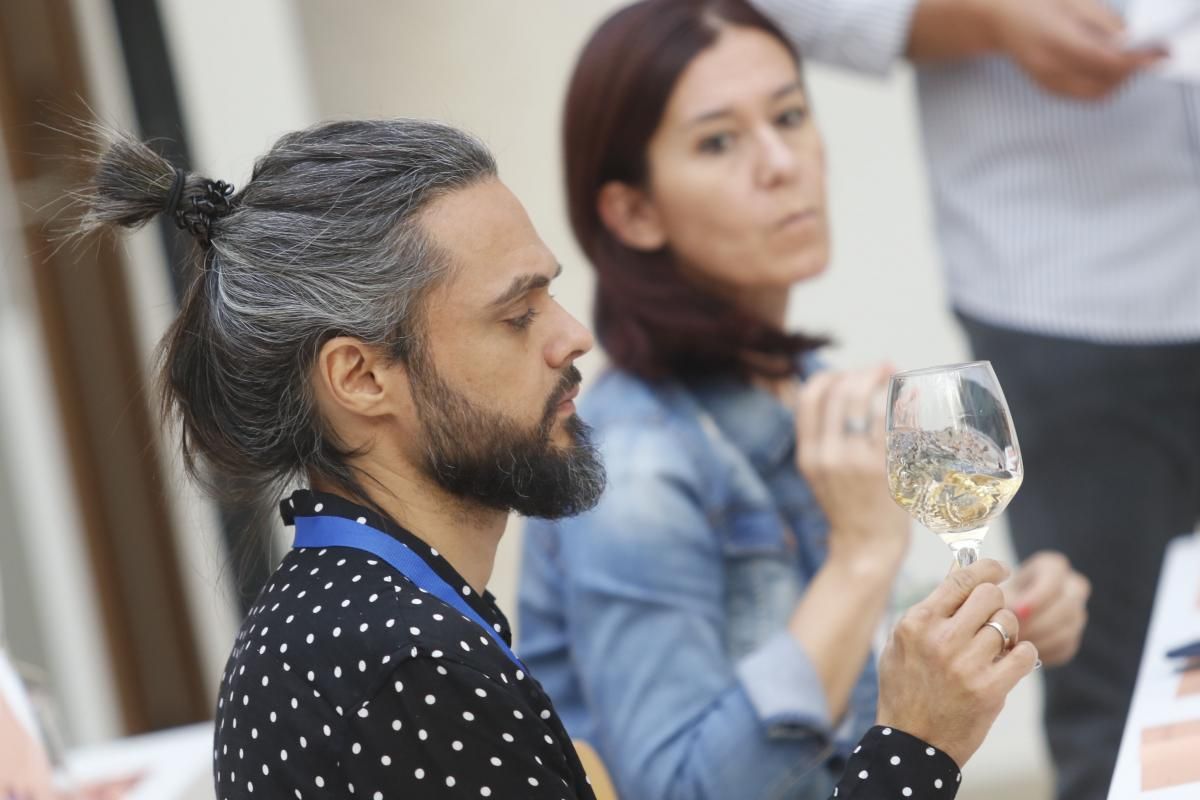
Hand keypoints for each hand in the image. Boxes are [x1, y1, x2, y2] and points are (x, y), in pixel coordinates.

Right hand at [795, 364, 910, 565]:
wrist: (866, 548)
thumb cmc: (850, 509)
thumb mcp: (821, 476)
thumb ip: (824, 441)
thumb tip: (843, 398)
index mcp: (809, 454)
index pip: (809, 397)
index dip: (830, 376)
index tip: (847, 373)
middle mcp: (828, 455)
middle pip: (839, 393)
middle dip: (863, 373)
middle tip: (882, 369)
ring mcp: (857, 461)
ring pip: (865, 402)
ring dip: (883, 381)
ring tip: (896, 377)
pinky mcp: (886, 468)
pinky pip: (893, 423)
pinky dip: (903, 405)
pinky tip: (911, 399)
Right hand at [876, 559, 1038, 767]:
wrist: (912, 743)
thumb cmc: (905, 688)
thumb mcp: (900, 642)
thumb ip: (929, 608)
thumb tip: (960, 569)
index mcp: (917, 622)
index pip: (962, 579)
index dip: (988, 568)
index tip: (1000, 569)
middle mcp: (941, 639)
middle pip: (990, 595)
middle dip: (996, 604)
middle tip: (991, 619)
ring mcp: (966, 664)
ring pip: (1009, 623)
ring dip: (1008, 633)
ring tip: (995, 648)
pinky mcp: (989, 689)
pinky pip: (1025, 654)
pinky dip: (1023, 655)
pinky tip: (1010, 662)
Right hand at [987, 0, 1165, 98]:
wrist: (1002, 18)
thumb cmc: (1038, 3)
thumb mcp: (1075, 2)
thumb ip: (1105, 24)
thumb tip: (1133, 42)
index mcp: (1055, 39)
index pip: (1103, 60)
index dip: (1133, 61)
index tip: (1155, 55)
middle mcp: (1048, 67)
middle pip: (1101, 85)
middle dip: (1126, 74)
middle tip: (1140, 56)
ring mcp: (1046, 81)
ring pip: (1093, 95)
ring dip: (1115, 82)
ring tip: (1122, 61)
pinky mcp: (1047, 88)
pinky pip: (1082, 94)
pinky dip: (1100, 84)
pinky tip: (1103, 68)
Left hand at [1004, 550, 1089, 666]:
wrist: (1004, 611)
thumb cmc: (995, 593)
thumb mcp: (994, 585)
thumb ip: (999, 594)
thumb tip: (1000, 611)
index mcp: (1053, 567)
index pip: (1055, 579)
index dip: (1037, 597)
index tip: (1016, 610)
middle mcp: (1072, 588)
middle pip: (1067, 606)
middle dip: (1038, 622)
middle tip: (1014, 632)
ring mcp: (1076, 613)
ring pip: (1067, 629)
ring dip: (1039, 639)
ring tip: (1015, 644)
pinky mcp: (1073, 638)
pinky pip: (1064, 647)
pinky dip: (1043, 651)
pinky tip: (1022, 653)